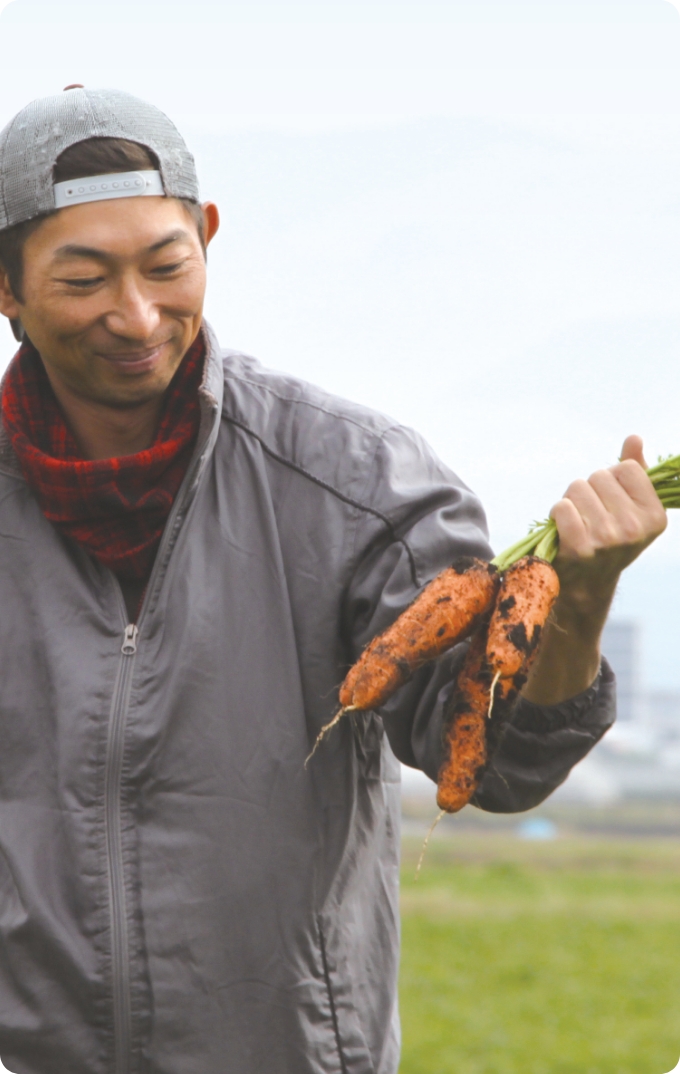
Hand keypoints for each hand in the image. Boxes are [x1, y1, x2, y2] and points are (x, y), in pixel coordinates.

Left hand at [550, 434, 666, 629]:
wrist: (586, 583)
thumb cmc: (607, 536)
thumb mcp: (628, 506)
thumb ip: (634, 470)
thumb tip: (634, 438)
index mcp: (655, 517)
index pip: (626, 468)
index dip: (611, 479)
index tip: (610, 501)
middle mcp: (635, 529)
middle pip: (599, 475)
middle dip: (589, 489)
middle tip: (590, 515)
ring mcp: (609, 540)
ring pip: (577, 488)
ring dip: (571, 500)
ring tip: (577, 522)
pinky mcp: (581, 549)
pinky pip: (562, 506)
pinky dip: (557, 513)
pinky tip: (563, 529)